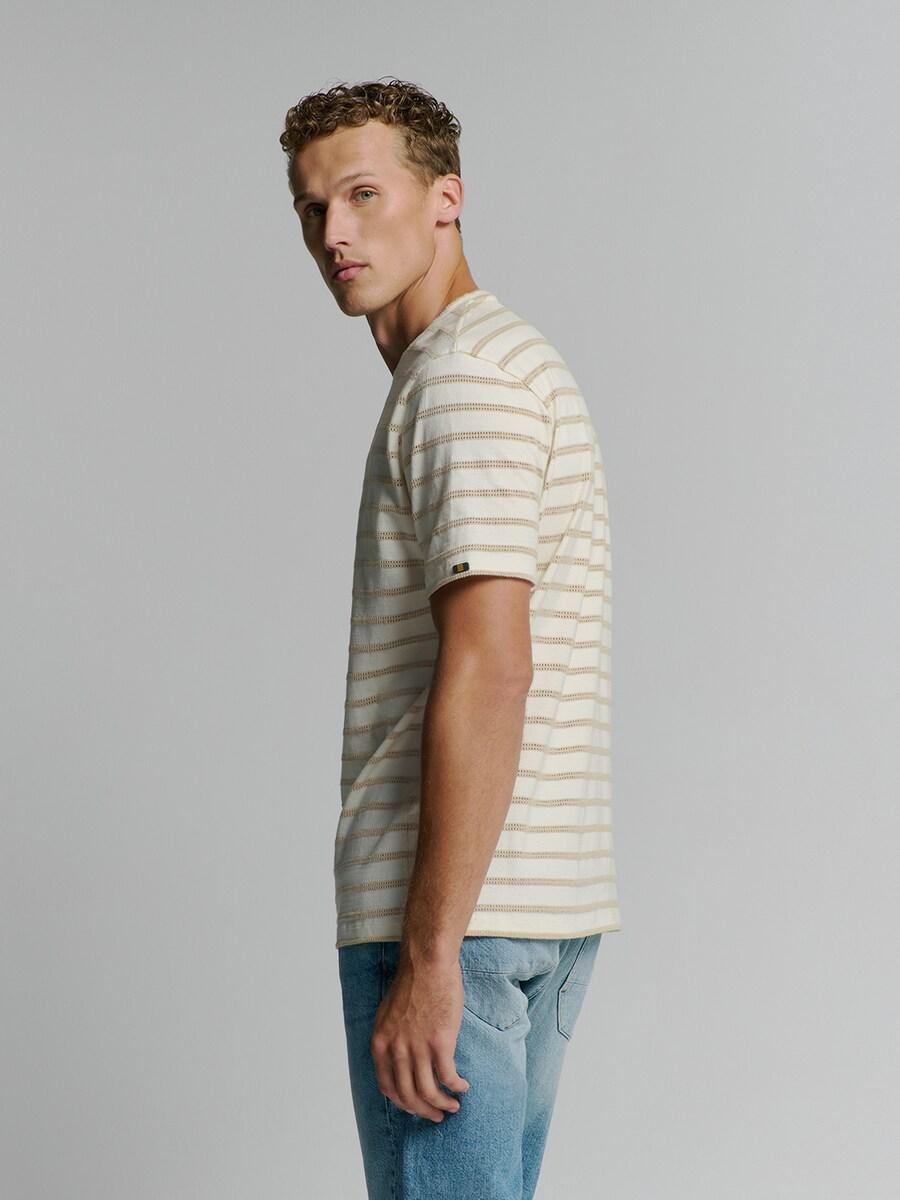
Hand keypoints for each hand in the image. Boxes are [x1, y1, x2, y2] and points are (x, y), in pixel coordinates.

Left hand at [370, 954, 471, 1121]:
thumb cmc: (411, 983)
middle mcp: (396, 1050)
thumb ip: (390, 1038)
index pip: (387, 1087)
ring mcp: (417, 1047)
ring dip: (441, 1105)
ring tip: (453, 1106)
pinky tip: (463, 1086)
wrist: (427, 964)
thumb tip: (397, 1058)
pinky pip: (448, 1076)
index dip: (402, 1102)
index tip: (414, 1106)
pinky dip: (456, 1087)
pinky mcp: (440, 1042)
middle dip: (423, 1111)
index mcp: (381, 1043)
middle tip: (436, 1116)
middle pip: (408, 1095)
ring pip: (428, 1092)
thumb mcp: (387, 1014)